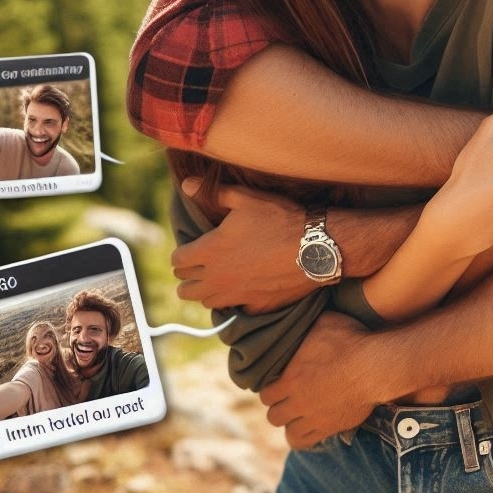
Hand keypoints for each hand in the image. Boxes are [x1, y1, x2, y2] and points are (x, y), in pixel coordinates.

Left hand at [172, 181, 310, 311]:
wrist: (315, 247)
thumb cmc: (280, 219)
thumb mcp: (247, 198)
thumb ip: (215, 193)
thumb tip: (187, 184)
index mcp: (210, 251)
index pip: (178, 261)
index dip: (183, 253)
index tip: (193, 248)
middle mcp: (218, 278)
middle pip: (185, 289)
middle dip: (189, 276)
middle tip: (203, 264)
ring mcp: (237, 295)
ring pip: (207, 302)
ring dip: (208, 291)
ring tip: (220, 277)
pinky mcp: (256, 306)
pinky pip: (236, 308)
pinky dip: (236, 299)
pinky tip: (246, 285)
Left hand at [260, 313, 378, 448]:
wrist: (375, 366)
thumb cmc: (351, 340)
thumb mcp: (325, 321)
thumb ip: (306, 325)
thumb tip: (299, 318)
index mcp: (290, 378)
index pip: (265, 394)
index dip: (270, 389)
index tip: (279, 383)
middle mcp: (298, 402)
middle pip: (273, 415)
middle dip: (279, 406)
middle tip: (289, 397)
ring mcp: (313, 418)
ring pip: (288, 432)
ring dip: (290, 423)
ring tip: (298, 413)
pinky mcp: (329, 428)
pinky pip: (305, 443)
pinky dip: (304, 437)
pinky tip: (309, 425)